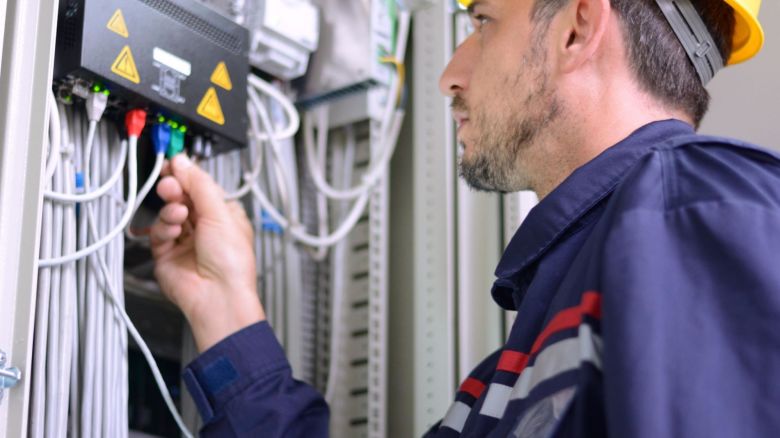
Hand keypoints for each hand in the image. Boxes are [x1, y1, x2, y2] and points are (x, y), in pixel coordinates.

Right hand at [150, 154, 264, 351]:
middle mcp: (205, 227)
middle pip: (182, 199)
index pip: (201, 188)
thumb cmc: (231, 263)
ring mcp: (185, 241)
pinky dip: (163, 228)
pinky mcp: (167, 254)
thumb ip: (199, 184)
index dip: (187, 176)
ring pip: (168, 213)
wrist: (217, 296)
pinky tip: (173, 230)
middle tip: (170, 185)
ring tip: (178, 213)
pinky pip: (158, 232)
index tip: (174, 165)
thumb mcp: (220, 213)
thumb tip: (183, 162)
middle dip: (175, 189)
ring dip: (171, 210)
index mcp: (224, 216)